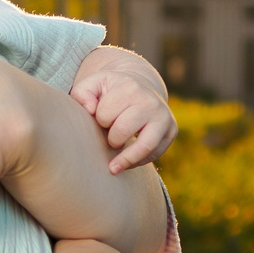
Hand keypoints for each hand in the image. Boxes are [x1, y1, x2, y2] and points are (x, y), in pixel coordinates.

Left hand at [70, 46, 175, 172]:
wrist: (140, 84)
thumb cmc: (110, 90)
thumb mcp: (93, 84)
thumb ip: (82, 93)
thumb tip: (90, 109)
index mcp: (129, 87)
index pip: (105, 115)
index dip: (99, 120)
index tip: (102, 118)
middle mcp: (150, 100)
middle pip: (122, 131)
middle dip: (111, 138)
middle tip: (109, 135)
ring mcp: (164, 116)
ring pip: (144, 146)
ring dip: (126, 158)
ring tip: (112, 167)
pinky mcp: (171, 130)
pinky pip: (155, 154)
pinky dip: (138, 161)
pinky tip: (127, 160)